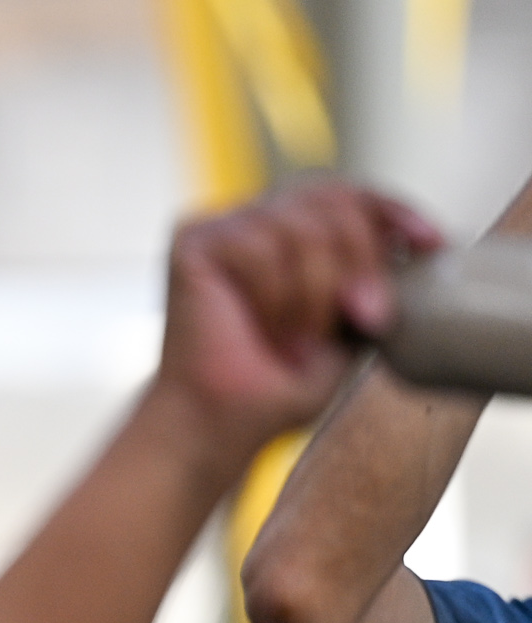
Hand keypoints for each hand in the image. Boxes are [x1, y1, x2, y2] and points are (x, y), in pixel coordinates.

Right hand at [153, 181, 440, 457]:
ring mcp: (222, 228)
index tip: (429, 243)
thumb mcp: (349, 328)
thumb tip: (409, 246)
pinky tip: (261, 326)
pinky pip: (258, 244)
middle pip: (333, 200)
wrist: (219, 426)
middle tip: (362, 316)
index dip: (391, 211)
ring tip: (294, 337)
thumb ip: (372, 280)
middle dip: (358, 261)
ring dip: (311, 290)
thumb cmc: (273, 390)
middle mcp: (255, 223)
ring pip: (300, 224)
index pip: (348, 196)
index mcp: (290, 239)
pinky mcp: (193, 241)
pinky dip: (272, 293)